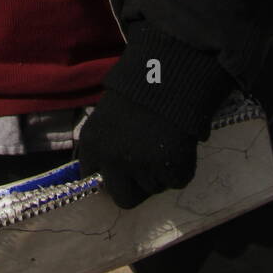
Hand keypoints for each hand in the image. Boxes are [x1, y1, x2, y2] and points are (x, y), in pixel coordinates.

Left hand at [77, 88, 198, 208]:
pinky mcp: (170, 168)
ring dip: (160, 173)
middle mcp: (111, 160)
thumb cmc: (137, 92)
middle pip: (123, 198)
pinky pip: (177, 181)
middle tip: (148, 171)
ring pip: (153, 188)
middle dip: (136, 189)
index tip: (121, 173)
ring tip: (165, 142)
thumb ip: (104, 147)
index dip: (110, 177)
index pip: (92, 179)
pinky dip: (181, 167)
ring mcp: (141, 166)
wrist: (169, 74)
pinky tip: (179, 143)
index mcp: (92, 145)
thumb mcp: (107, 117)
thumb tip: (106, 174)